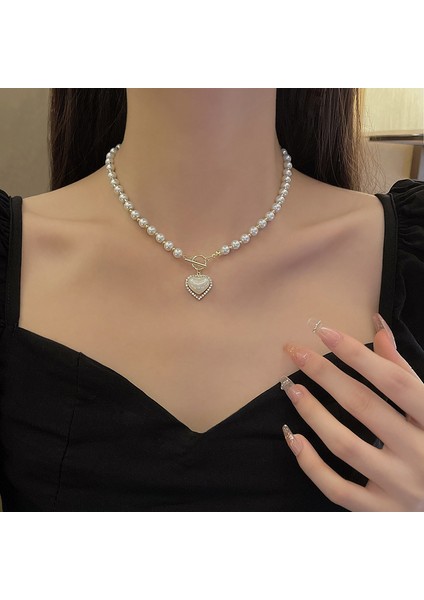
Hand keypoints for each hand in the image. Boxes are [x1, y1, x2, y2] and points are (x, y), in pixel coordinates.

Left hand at [280, 313, 423, 510]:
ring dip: (313, 414)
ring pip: (346, 446)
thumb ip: (403, 371)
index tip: (323, 331)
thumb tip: (378, 327)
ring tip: (291, 388)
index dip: (357, 353)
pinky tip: (293, 438)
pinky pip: (338, 490)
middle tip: (296, 352)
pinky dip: (312, 465)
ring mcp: (401, 487)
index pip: (394, 381)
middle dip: (326, 375)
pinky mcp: (382, 512)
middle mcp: (421, 455)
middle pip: (364, 407)